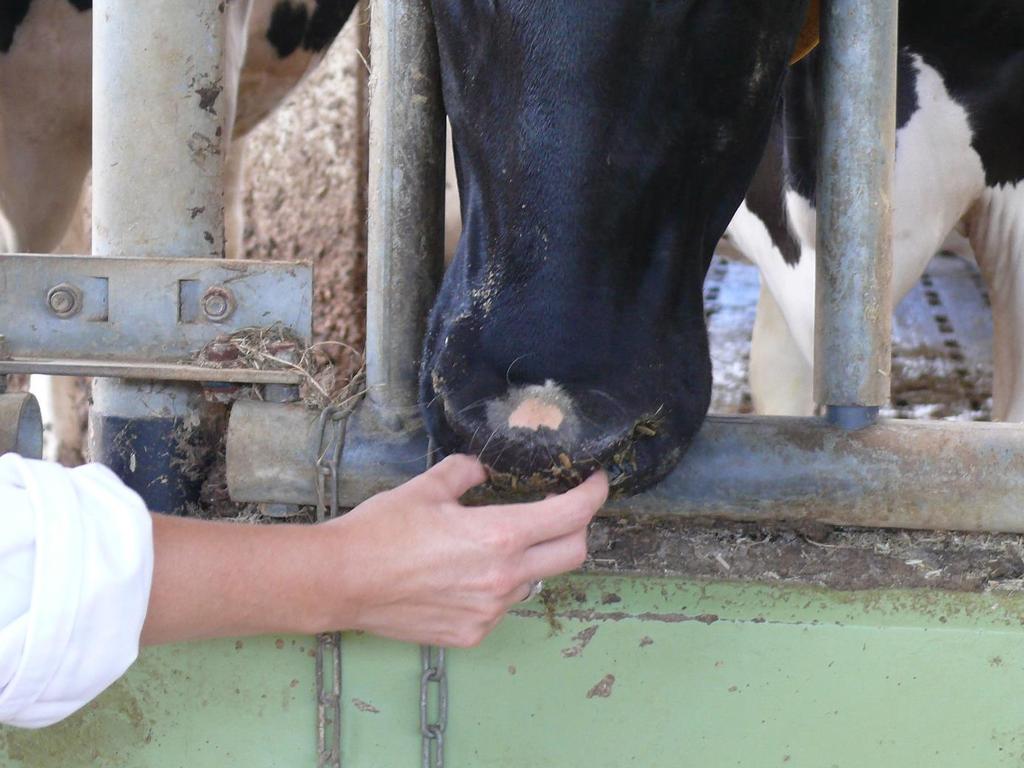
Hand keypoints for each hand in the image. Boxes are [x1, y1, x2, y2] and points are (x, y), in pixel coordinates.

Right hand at [317, 455, 608, 647]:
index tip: (596, 483)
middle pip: (573, 553)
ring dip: (530, 560)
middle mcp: (505, 577)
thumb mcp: (427, 486)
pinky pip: (501, 606)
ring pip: (534, 581)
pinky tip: (463, 576)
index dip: (593, 494)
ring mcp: (490, 611)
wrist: (342, 580)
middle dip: (576, 528)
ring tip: (492, 546)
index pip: (571, 514)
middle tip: (559, 511)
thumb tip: (482, 472)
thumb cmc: (381, 530)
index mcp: (500, 534)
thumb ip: (466, 474)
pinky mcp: (471, 633)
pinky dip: (496, 588)